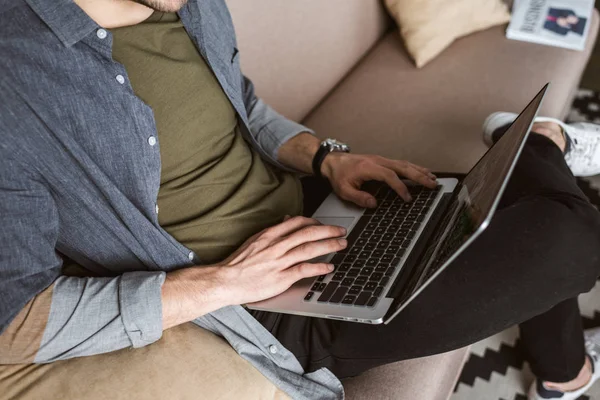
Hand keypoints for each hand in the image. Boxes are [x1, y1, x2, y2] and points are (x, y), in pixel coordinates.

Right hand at [217, 216, 346, 304]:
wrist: (224, 280)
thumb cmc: (237, 263)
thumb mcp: (254, 241)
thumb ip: (272, 232)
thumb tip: (286, 221)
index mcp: (269, 234)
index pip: (297, 222)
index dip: (315, 222)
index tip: (324, 225)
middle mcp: (276, 245)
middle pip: (308, 233)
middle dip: (328, 231)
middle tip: (342, 231)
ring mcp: (279, 261)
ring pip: (309, 249)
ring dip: (329, 245)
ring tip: (342, 244)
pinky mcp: (280, 278)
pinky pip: (304, 269)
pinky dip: (319, 267)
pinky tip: (329, 267)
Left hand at [321, 152, 436, 206]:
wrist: (333, 161)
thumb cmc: (338, 175)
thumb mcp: (344, 190)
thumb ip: (358, 197)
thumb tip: (374, 204)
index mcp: (369, 167)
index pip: (390, 176)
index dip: (400, 187)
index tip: (407, 198)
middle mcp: (378, 161)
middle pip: (403, 167)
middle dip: (419, 176)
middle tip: (432, 184)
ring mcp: (382, 160)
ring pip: (405, 164)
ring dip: (419, 171)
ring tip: (432, 178)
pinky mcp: (383, 161)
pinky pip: (401, 164)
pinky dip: (413, 168)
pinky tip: (421, 172)